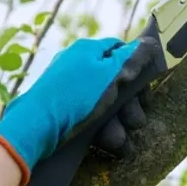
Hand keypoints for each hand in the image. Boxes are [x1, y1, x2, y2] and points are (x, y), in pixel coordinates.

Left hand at [0, 37, 160, 184]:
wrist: (35, 128)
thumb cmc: (77, 97)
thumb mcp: (111, 74)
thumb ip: (133, 58)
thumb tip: (151, 42)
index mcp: (88, 51)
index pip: (121, 51)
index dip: (138, 69)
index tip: (145, 89)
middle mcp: (79, 67)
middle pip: (117, 81)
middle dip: (130, 104)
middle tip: (135, 121)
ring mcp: (71, 90)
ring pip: (106, 104)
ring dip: (118, 123)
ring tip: (117, 140)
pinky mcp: (65, 112)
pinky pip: (91, 118)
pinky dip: (102, 130)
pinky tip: (107, 143)